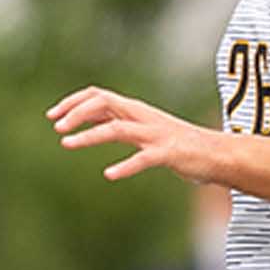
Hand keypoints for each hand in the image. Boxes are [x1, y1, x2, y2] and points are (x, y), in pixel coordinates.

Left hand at [49, 86, 210, 182]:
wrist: (217, 154)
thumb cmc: (179, 145)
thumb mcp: (145, 129)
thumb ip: (122, 123)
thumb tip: (93, 122)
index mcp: (136, 110)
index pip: (99, 95)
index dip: (73, 102)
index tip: (52, 116)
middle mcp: (143, 117)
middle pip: (104, 103)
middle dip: (77, 112)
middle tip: (56, 128)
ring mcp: (155, 134)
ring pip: (116, 128)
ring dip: (89, 135)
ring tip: (66, 144)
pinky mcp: (168, 153)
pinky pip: (143, 158)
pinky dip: (126, 166)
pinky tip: (109, 174)